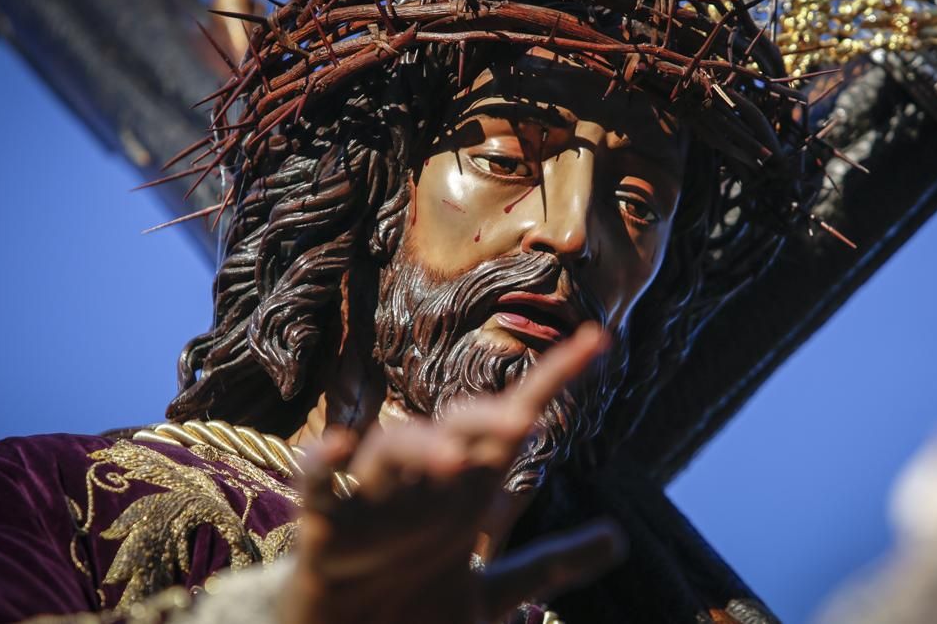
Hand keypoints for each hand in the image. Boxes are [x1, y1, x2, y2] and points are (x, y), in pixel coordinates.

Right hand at [281, 324, 625, 623]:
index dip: (554, 379)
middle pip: (454, 433)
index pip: (513, 423)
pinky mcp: (324, 532)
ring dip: (420, 449)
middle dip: (484, 420)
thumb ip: (548, 565)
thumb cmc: (414, 611)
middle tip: (522, 422)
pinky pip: (318, 488)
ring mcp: (371, 504)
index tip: (599, 340)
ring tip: (453, 461)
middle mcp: (422, 487)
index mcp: (464, 492)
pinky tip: (338, 447)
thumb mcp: (491, 593)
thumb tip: (617, 537)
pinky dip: (323, 466)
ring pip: (391, 452)